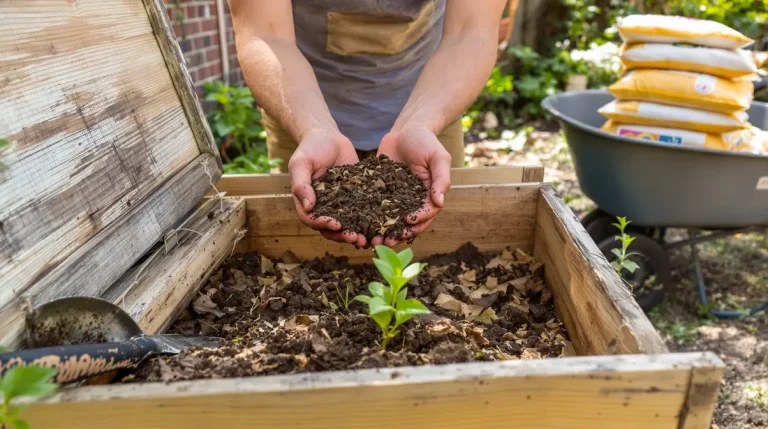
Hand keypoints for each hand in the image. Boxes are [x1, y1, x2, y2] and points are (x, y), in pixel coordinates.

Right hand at [289, 129, 366, 246]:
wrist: (329, 136)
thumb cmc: (310, 148)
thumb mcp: (301, 162)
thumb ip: (301, 184)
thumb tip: (308, 208)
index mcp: (307, 202)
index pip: (312, 220)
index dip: (324, 225)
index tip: (337, 225)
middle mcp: (324, 207)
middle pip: (331, 228)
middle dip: (343, 235)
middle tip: (357, 238)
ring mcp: (341, 204)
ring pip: (348, 224)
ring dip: (358, 233)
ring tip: (370, 238)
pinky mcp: (356, 197)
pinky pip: (363, 211)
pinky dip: (370, 220)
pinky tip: (381, 224)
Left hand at [374, 125, 451, 246]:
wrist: (405, 130)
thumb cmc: (425, 141)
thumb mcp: (438, 158)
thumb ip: (440, 179)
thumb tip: (439, 203)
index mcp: (429, 196)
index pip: (426, 214)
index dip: (417, 221)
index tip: (406, 222)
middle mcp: (412, 201)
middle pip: (407, 224)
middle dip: (398, 234)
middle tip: (386, 241)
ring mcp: (396, 199)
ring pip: (390, 221)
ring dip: (382, 233)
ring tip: (371, 241)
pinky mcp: (380, 193)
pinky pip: (374, 209)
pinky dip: (367, 220)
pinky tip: (357, 226)